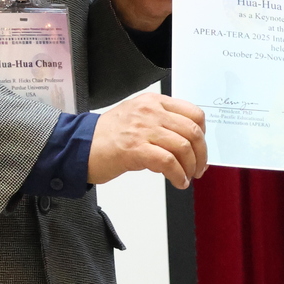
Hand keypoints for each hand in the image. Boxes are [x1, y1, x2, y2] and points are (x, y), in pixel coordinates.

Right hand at [87, 91, 207, 188]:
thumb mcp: (137, 116)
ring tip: (187, 177)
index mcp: (153, 102)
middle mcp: (151, 112)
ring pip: (183, 147)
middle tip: (199, 167)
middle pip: (192, 131)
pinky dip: (178, 175)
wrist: (80, 145)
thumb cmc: (107, 135)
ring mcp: (143, 129)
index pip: (193, 113)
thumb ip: (161, 122)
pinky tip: (177, 182)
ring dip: (190, 167)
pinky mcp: (135, 149)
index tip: (201, 147)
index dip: (203, 133)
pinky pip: (168, 162)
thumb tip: (187, 141)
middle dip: (201, 154)